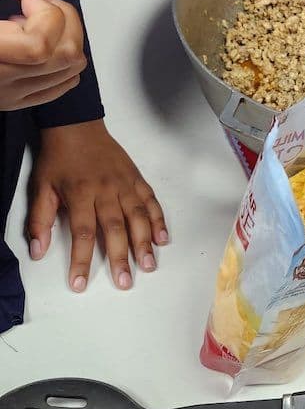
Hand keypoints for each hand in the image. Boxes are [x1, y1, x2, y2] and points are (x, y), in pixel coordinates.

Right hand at [0, 0, 85, 110]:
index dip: (46, 15)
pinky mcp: (12, 99)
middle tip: (35, 4)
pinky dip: (64, 58)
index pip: (38, 47)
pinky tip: (36, 40)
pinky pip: (62, 85)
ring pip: (70, 71)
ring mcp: (4, 94)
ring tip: (30, 22)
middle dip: (63, 20)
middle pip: (63, 58)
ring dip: (63, 37)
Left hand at [27, 121, 168, 291]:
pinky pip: (151, 201)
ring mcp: (124, 184)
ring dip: (144, 243)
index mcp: (80, 194)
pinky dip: (158, 220)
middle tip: (125, 282)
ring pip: (138, 217)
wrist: (77, 125)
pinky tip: (162, 238)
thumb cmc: (58, 157)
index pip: (81, 234)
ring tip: (149, 265)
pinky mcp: (136, 179)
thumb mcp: (41, 187)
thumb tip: (38, 251)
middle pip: (115, 229)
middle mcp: (105, 190)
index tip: (80, 283)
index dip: (81, 261)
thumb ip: (40, 220)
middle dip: (120, 258)